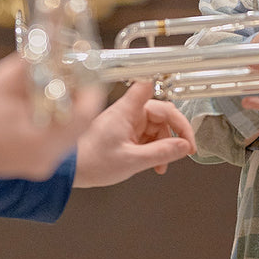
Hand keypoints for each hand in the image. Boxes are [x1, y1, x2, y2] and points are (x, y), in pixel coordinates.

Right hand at [0, 53, 106, 180]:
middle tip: (73, 74)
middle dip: (78, 97)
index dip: (91, 89)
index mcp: (43, 141)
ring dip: (66, 109)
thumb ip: (33, 61)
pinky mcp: (30, 165)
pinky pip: (53, 142)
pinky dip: (53, 123)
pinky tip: (40, 106)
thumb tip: (53, 38)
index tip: (88, 70)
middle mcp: (46, 159)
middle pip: (79, 125)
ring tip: (55, 86)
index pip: (85, 115)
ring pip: (67, 134)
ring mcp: (39, 165)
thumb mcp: (3, 81)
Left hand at [73, 81, 196, 187]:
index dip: (167, 88)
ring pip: (157, 127)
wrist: (72, 170)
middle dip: (175, 131)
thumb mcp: (132, 160)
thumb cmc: (92, 161)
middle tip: (186, 148)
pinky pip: (148, 137)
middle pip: (162, 112)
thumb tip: (183, 146)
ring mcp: (127, 122)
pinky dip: (156, 149)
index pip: (150, 87)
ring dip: (166, 144)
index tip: (184, 105)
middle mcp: (128, 112)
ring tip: (164, 163)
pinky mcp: (126, 133)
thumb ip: (161, 153)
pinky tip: (156, 164)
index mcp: (127, 110)